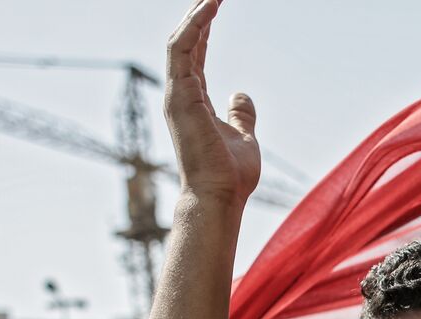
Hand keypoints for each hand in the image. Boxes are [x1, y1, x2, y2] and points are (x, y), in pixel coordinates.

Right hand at [165, 0, 260, 202]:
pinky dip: (193, 25)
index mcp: (194, 100)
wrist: (219, 197)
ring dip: (195, 13)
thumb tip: (241, 94)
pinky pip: (181, 49)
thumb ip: (241, 114)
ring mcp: (177, 94)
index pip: (194, 53)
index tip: (215, 2)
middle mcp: (181, 94)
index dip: (204, 26)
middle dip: (196, 12)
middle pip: (184, 41)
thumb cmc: (229, 175)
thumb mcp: (244, 136)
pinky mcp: (179, 95)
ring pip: (179, 40)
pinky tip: (210, 6)